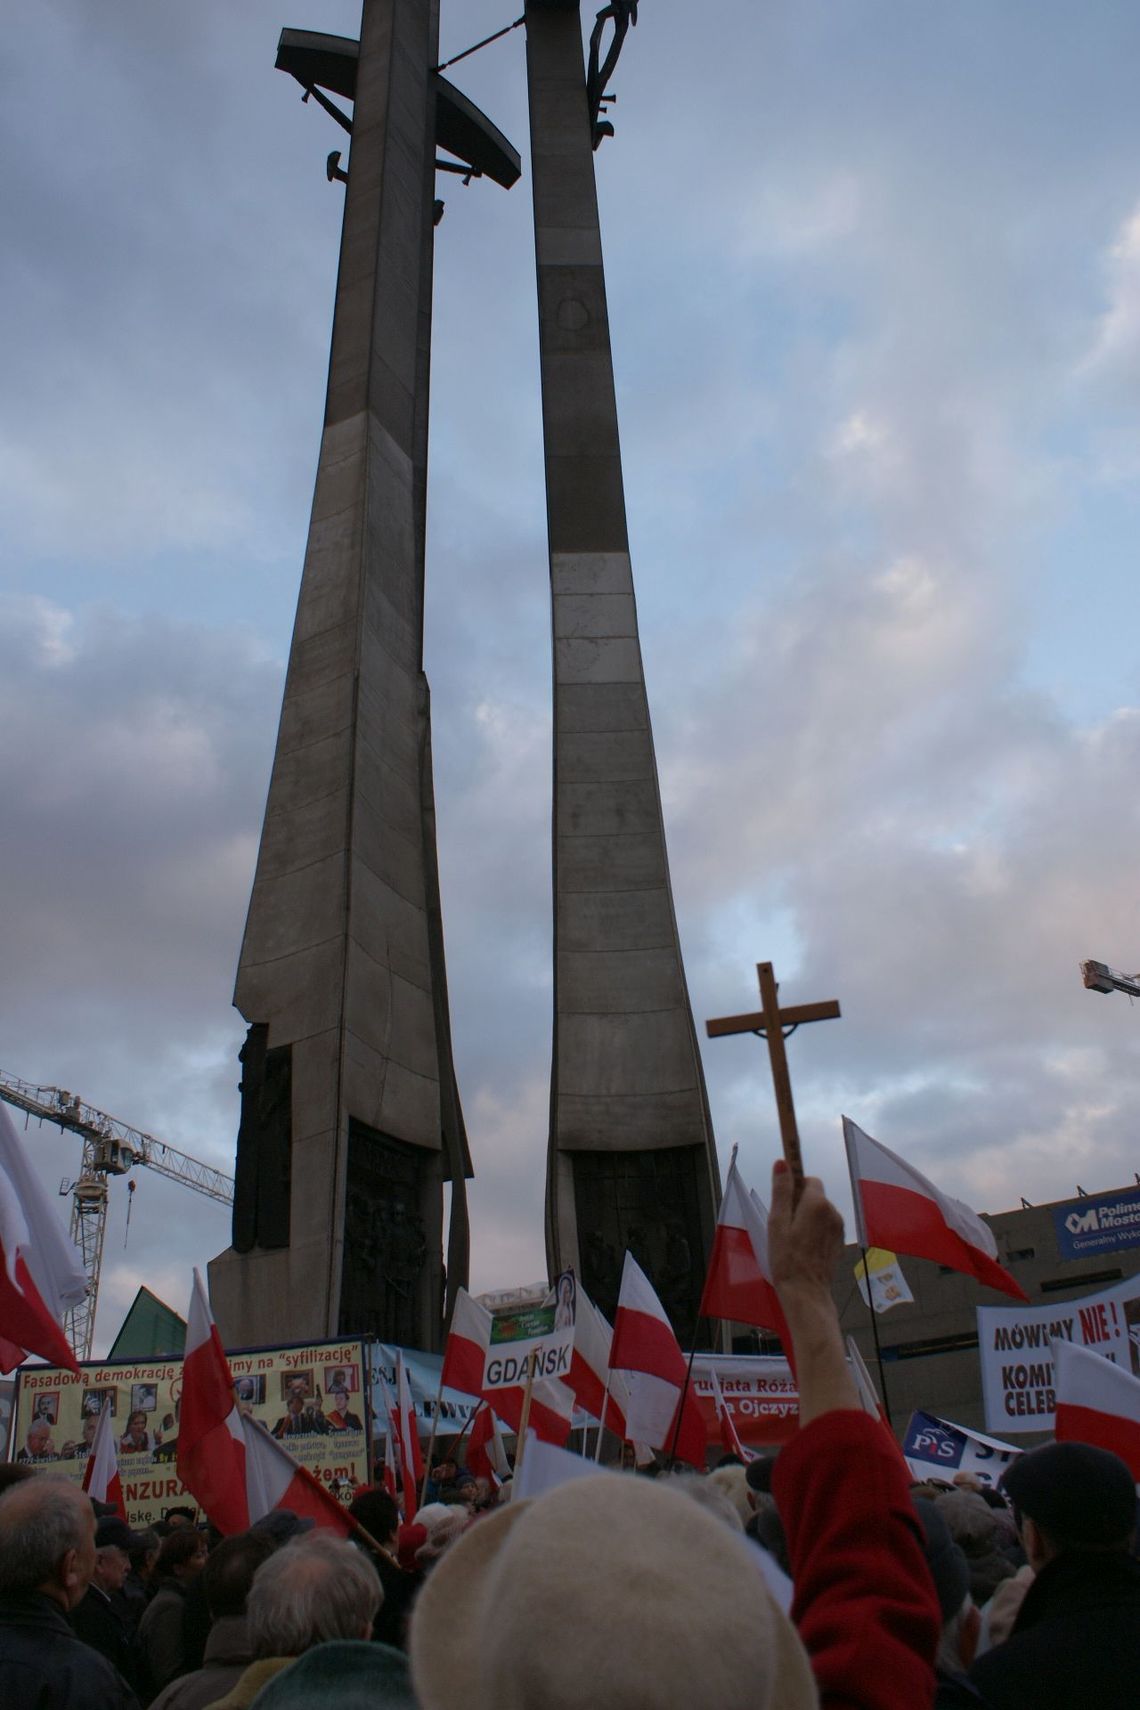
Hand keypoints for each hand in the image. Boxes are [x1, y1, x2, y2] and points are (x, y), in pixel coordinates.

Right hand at [768, 1160, 844, 1301]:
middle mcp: (833, 1212)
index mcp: (817, 1203)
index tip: (784, 1204)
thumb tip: (782, 1162)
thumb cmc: (786, 1258)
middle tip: (785, 1226)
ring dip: (808, 1218)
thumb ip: (782, 1191)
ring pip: (821, 1212)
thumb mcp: (777, 1222)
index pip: (810, 1179)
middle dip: (800, 1204)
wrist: (806, 1293)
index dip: (795, 1187)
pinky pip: (826, 1227)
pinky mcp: (840, 1242)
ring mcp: (839, 1228)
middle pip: (815, 1196)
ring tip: (794, 1240)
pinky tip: (805, 1249)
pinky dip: (816, 1231)